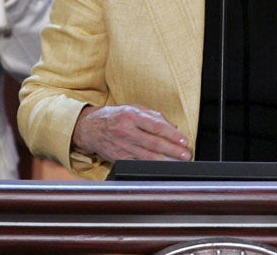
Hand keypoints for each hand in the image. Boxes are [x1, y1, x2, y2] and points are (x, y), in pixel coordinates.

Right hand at [71, 104, 190, 161]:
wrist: (90, 128)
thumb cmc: (115, 116)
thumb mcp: (133, 108)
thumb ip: (154, 116)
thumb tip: (172, 127)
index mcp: (131, 116)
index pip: (156, 126)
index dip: (171, 134)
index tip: (183, 140)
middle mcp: (126, 131)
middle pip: (153, 143)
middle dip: (172, 150)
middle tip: (186, 154)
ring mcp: (122, 147)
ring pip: (147, 157)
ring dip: (165, 161)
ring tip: (179, 163)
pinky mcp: (119, 159)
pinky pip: (138, 164)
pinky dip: (151, 167)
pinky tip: (162, 168)